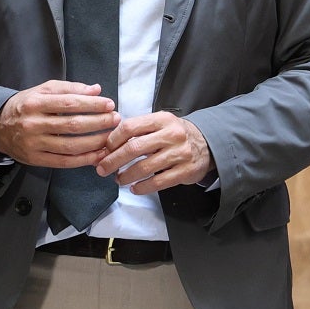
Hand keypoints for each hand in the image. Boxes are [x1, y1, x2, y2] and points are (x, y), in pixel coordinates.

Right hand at [0, 80, 118, 167]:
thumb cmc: (26, 105)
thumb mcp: (43, 90)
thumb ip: (70, 88)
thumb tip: (96, 90)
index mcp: (35, 102)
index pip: (69, 103)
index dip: (92, 105)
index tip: (109, 104)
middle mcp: (33, 123)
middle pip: (72, 125)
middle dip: (98, 123)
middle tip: (116, 119)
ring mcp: (34, 144)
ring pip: (70, 145)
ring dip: (95, 142)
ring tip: (111, 137)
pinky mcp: (36, 159)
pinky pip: (64, 162)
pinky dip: (84, 160)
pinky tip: (98, 155)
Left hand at [95, 111, 210, 194]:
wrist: (207, 144)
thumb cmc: (176, 134)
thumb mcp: (160, 124)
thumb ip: (138, 130)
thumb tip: (108, 145)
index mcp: (161, 119)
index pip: (130, 127)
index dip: (113, 140)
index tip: (105, 149)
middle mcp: (171, 135)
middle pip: (134, 148)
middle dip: (113, 161)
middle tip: (102, 169)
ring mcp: (179, 153)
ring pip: (144, 167)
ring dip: (126, 176)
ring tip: (118, 179)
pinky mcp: (185, 171)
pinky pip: (158, 182)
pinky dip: (143, 187)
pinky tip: (134, 188)